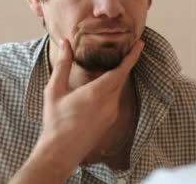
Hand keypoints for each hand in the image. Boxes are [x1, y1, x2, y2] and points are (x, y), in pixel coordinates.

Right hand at [10, 39, 144, 183]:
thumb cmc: (55, 121)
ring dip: (117, 76)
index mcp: (98, 93)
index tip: (140, 44)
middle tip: (127, 48)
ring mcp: (112, 114)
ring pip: (118, 89)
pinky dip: (112, 89)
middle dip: (125, 63)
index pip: (122, 70)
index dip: (132, 56)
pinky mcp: (110, 122)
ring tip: (112, 64)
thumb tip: (65, 43)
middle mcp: (110, 103)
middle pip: (122, 78)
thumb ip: (63, 65)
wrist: (60, 152)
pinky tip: (101, 87)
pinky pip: (114, 100)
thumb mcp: (55, 90)